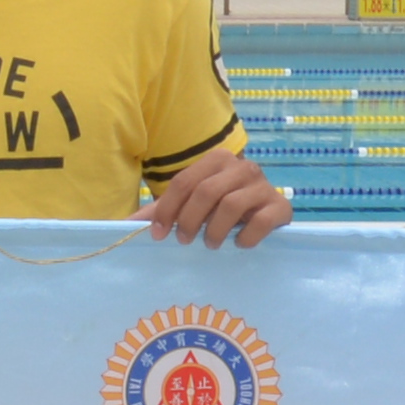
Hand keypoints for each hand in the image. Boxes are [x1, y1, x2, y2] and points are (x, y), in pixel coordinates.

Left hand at [144, 148, 291, 249]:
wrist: (265, 216)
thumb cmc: (220, 211)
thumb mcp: (189, 208)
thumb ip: (160, 213)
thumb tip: (123, 226)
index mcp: (217, 160)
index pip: (184, 182)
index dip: (167, 209)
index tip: (158, 235)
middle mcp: (242, 167)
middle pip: (206, 191)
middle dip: (189, 220)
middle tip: (184, 241)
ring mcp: (264, 185)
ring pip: (232, 205)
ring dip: (215, 231)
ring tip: (209, 245)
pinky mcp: (281, 207)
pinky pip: (262, 221)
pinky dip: (246, 236)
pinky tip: (239, 245)